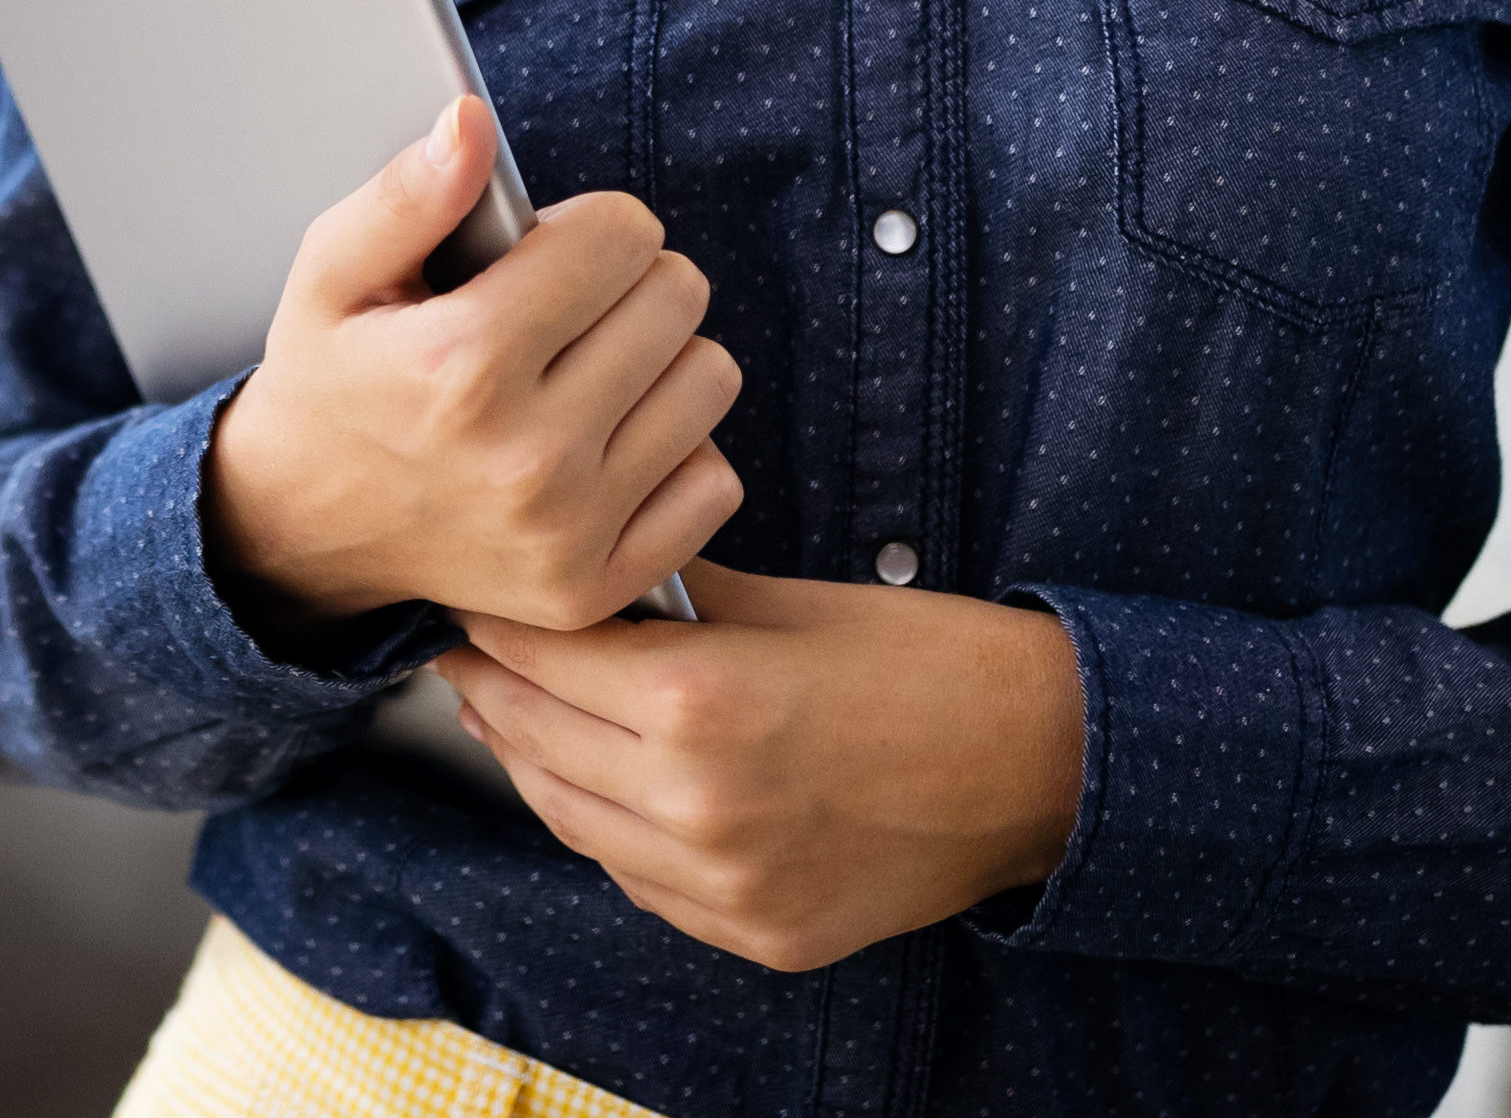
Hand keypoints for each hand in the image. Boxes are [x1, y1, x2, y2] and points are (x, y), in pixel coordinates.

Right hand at [202, 99, 743, 633]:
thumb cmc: (330, 385)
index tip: (550, 253)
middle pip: (678, 299)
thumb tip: (469, 124)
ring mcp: (568, 532)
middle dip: (629, 284)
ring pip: (709, 381)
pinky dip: (673, 456)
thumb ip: (406, 194)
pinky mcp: (596, 588)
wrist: (303, 531)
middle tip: (567, 311)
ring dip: (660, 363)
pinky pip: (714, 484)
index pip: (622, 235)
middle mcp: (525, 455)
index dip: (590, 226)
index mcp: (462, 363)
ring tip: (588, 373)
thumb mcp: (331, 274)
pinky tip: (605, 447)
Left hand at [433, 561, 1087, 971]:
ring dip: (530, 761)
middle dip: (491, 686)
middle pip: (537, 739)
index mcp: (703, 704)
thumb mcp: (793, 601)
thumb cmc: (932, 664)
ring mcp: (725, 887)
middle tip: (462, 648)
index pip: (544, 657)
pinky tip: (593, 783)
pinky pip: (636, 880)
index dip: (492, 622)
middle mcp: (697, 807)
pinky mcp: (756, 934)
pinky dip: (602, 827)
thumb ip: (678, 598)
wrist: (1048, 769)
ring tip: (506, 712)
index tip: (464, 594)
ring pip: (572, 819)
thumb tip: (595, 575)